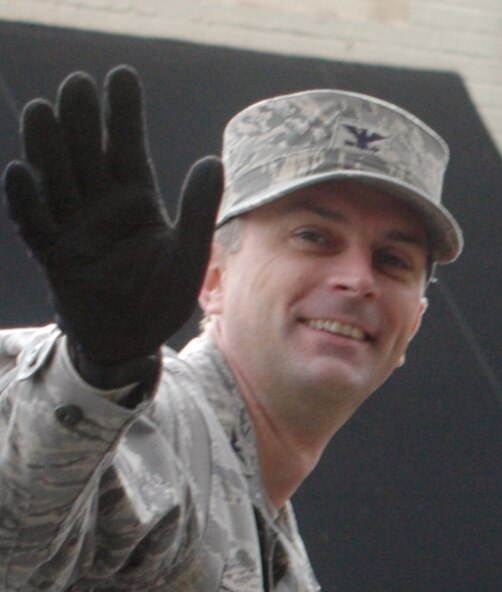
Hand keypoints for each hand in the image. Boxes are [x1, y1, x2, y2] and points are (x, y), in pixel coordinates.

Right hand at [3, 67, 222, 378]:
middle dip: (81, 119)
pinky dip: (27, 199)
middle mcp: (99, 203)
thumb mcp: (188, 253)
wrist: (133, 339)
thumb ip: (198, 209)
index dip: (123, 112)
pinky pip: (34, 222)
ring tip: (41, 111)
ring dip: (46, 146)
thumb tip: (213, 161)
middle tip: (78, 83)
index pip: (127, 146)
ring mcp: (72, 225)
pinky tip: (22, 171)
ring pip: (55, 177)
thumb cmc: (161, 294)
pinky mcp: (53, 253)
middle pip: (86, 153)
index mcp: (135, 198)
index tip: (122, 75)